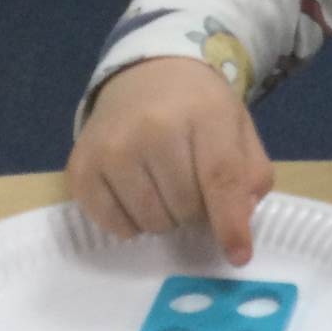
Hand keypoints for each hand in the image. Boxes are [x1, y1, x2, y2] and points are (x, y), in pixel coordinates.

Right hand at [66, 57, 273, 265]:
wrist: (147, 75)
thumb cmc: (200, 109)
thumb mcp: (238, 128)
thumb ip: (250, 175)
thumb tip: (239, 223)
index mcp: (205, 113)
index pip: (220, 177)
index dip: (230, 222)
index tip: (238, 256)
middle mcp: (154, 127)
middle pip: (186, 207)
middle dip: (197, 210)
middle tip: (192, 184)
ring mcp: (112, 148)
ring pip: (152, 222)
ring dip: (166, 218)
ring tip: (165, 185)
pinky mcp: (81, 168)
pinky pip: (115, 226)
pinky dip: (133, 223)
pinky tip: (138, 192)